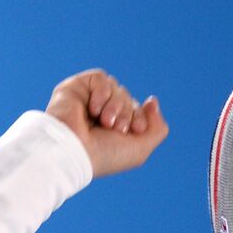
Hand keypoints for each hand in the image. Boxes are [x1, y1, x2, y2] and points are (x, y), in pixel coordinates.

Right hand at [46, 69, 169, 178]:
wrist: (74, 151)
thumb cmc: (105, 155)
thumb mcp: (141, 148)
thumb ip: (157, 128)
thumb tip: (152, 101)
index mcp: (114, 127)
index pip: (137, 110)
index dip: (141, 117)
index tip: (136, 129)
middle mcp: (100, 113)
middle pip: (128, 98)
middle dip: (128, 112)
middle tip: (116, 128)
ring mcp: (88, 99)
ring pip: (117, 87)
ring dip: (116, 105)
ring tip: (104, 121)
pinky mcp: (75, 87)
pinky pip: (101, 78)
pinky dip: (102, 93)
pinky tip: (93, 109)